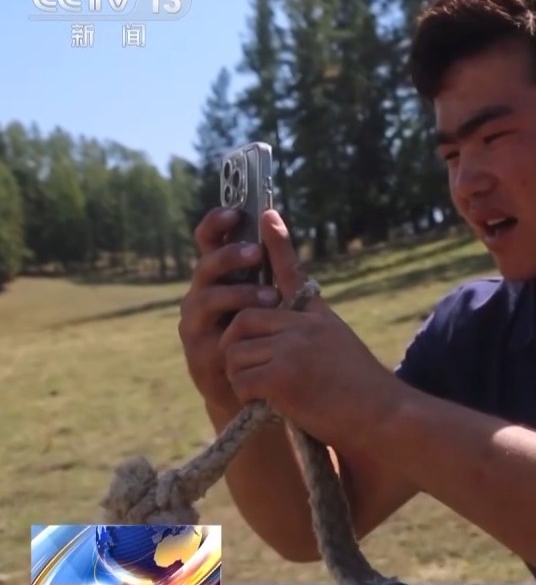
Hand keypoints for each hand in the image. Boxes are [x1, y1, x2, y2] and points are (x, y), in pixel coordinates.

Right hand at [178, 207, 282, 411]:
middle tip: (256, 253)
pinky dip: (235, 331)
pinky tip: (257, 331)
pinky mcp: (199, 355)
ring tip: (270, 297)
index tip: (234, 212)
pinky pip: (213, 337)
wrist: (252, 389)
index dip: (215, 224)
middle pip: (205, 267)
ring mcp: (195, 325)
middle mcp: (199, 296)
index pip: (207, 242)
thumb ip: (271, 262)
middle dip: (230, 257)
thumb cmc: (264, 333)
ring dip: (238, 294)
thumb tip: (275, 217)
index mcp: (217, 277)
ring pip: (205, 299)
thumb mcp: (269, 294)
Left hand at [218, 209, 401, 452]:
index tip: (267, 214)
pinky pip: (242, 379)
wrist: (385, 416)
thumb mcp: (341, 349)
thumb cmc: (366, 393)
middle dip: (240, 348)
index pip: (291, 272)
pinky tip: (273, 408)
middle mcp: (304, 324)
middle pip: (245, 320)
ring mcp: (293, 346)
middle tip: (256, 375)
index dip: (277, 243)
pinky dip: (249, 398)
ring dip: (244, 377)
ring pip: (236, 351)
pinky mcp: (282, 374)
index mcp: (318, 317)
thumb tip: (283, 337)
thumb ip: (312, 337)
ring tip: (270, 396)